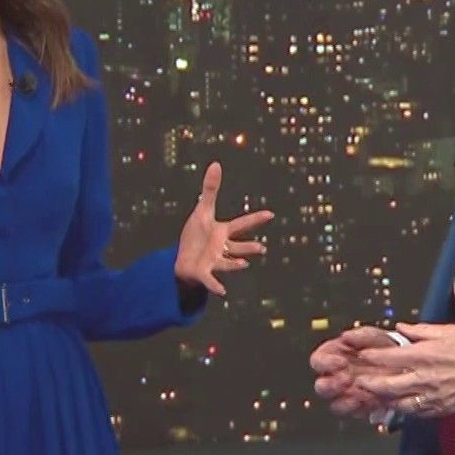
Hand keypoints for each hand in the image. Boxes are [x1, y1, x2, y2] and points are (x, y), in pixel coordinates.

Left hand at [175, 162, 273, 296]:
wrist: (183, 259)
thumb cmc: (197, 236)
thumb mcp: (202, 211)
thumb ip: (210, 189)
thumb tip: (216, 163)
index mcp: (223, 232)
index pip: (242, 223)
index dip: (255, 219)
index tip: (270, 214)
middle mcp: (222, 248)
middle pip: (238, 246)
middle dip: (249, 247)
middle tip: (262, 248)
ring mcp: (214, 261)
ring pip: (227, 263)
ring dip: (235, 264)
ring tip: (244, 264)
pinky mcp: (203, 272)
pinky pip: (210, 280)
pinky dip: (216, 285)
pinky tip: (222, 291)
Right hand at [310, 326, 400, 418]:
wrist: (402, 364)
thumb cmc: (381, 348)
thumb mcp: (373, 337)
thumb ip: (360, 336)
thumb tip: (346, 336)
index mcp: (331, 357)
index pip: (317, 361)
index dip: (326, 363)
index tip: (341, 362)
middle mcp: (334, 378)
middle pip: (321, 387)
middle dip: (332, 386)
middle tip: (347, 380)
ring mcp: (344, 395)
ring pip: (335, 404)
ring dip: (346, 402)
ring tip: (361, 394)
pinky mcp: (358, 408)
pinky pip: (355, 413)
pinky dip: (363, 408)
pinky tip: (373, 401)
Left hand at [343, 322, 454, 417]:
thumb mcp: (448, 331)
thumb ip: (420, 331)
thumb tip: (402, 329)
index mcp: (424, 355)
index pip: (388, 357)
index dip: (370, 357)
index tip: (360, 355)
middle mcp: (424, 377)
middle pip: (387, 384)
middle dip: (369, 383)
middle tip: (357, 381)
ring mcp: (431, 396)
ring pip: (398, 401)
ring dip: (382, 399)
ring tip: (371, 396)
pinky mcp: (440, 408)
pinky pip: (415, 412)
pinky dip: (402, 409)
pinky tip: (396, 406)